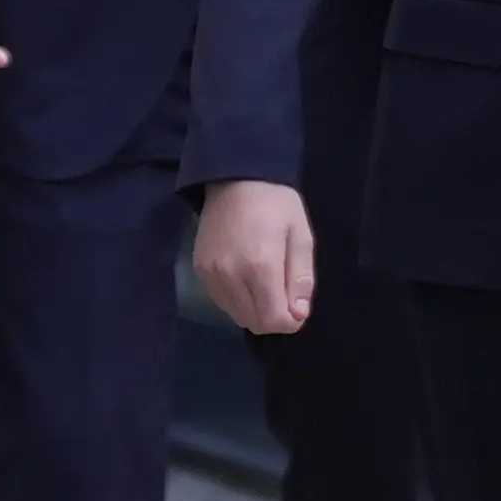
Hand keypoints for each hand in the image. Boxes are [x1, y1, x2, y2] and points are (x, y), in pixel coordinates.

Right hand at [194, 180, 316, 332]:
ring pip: (236, 315)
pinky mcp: (199, 270)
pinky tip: (247, 278)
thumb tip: (298, 315)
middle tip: (285, 294)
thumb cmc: (276, 203)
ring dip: (255, 309)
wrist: (235, 178)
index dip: (290, 322)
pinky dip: (237, 300)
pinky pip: (221, 302)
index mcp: (260, 266)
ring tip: (266, 282)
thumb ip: (301, 279)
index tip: (298, 308)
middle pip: (253, 322)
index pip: (272, 320)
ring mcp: (211, 274)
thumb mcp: (301, 236)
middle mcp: (231, 276)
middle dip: (274, 317)